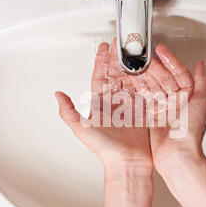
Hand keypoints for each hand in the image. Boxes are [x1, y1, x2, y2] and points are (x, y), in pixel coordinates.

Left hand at [55, 39, 152, 170]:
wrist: (127, 162)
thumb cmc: (105, 149)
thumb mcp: (81, 128)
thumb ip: (68, 111)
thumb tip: (58, 96)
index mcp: (100, 104)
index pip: (100, 76)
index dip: (101, 61)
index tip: (104, 48)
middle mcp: (115, 102)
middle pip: (117, 74)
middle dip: (118, 58)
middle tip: (121, 44)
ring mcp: (130, 105)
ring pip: (131, 79)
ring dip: (132, 65)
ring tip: (134, 52)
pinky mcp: (144, 109)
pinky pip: (145, 89)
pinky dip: (146, 77)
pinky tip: (147, 68)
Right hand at [130, 43, 205, 171]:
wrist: (177, 155)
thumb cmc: (190, 133)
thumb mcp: (201, 103)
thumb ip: (203, 82)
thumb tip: (203, 64)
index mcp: (188, 95)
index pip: (178, 72)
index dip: (169, 60)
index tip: (160, 49)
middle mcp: (176, 101)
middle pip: (163, 77)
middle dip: (152, 65)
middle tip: (142, 55)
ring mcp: (163, 108)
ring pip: (152, 85)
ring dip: (144, 74)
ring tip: (135, 63)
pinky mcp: (151, 116)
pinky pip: (144, 97)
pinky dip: (138, 87)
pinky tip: (132, 78)